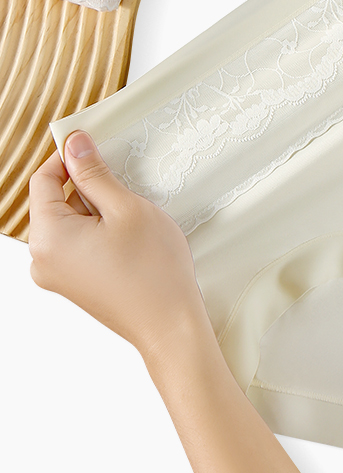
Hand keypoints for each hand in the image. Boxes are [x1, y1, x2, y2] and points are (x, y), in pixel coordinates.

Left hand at [28, 130, 210, 358]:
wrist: (170, 327)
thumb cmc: (155, 275)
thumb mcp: (128, 209)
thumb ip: (95, 174)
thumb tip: (75, 146)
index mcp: (47, 236)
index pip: (43, 180)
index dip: (68, 159)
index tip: (92, 148)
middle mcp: (41, 259)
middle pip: (54, 204)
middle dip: (87, 192)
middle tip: (125, 194)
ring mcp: (56, 276)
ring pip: (69, 226)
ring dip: (96, 215)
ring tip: (132, 225)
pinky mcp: (74, 287)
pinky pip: (77, 248)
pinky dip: (98, 236)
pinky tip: (128, 243)